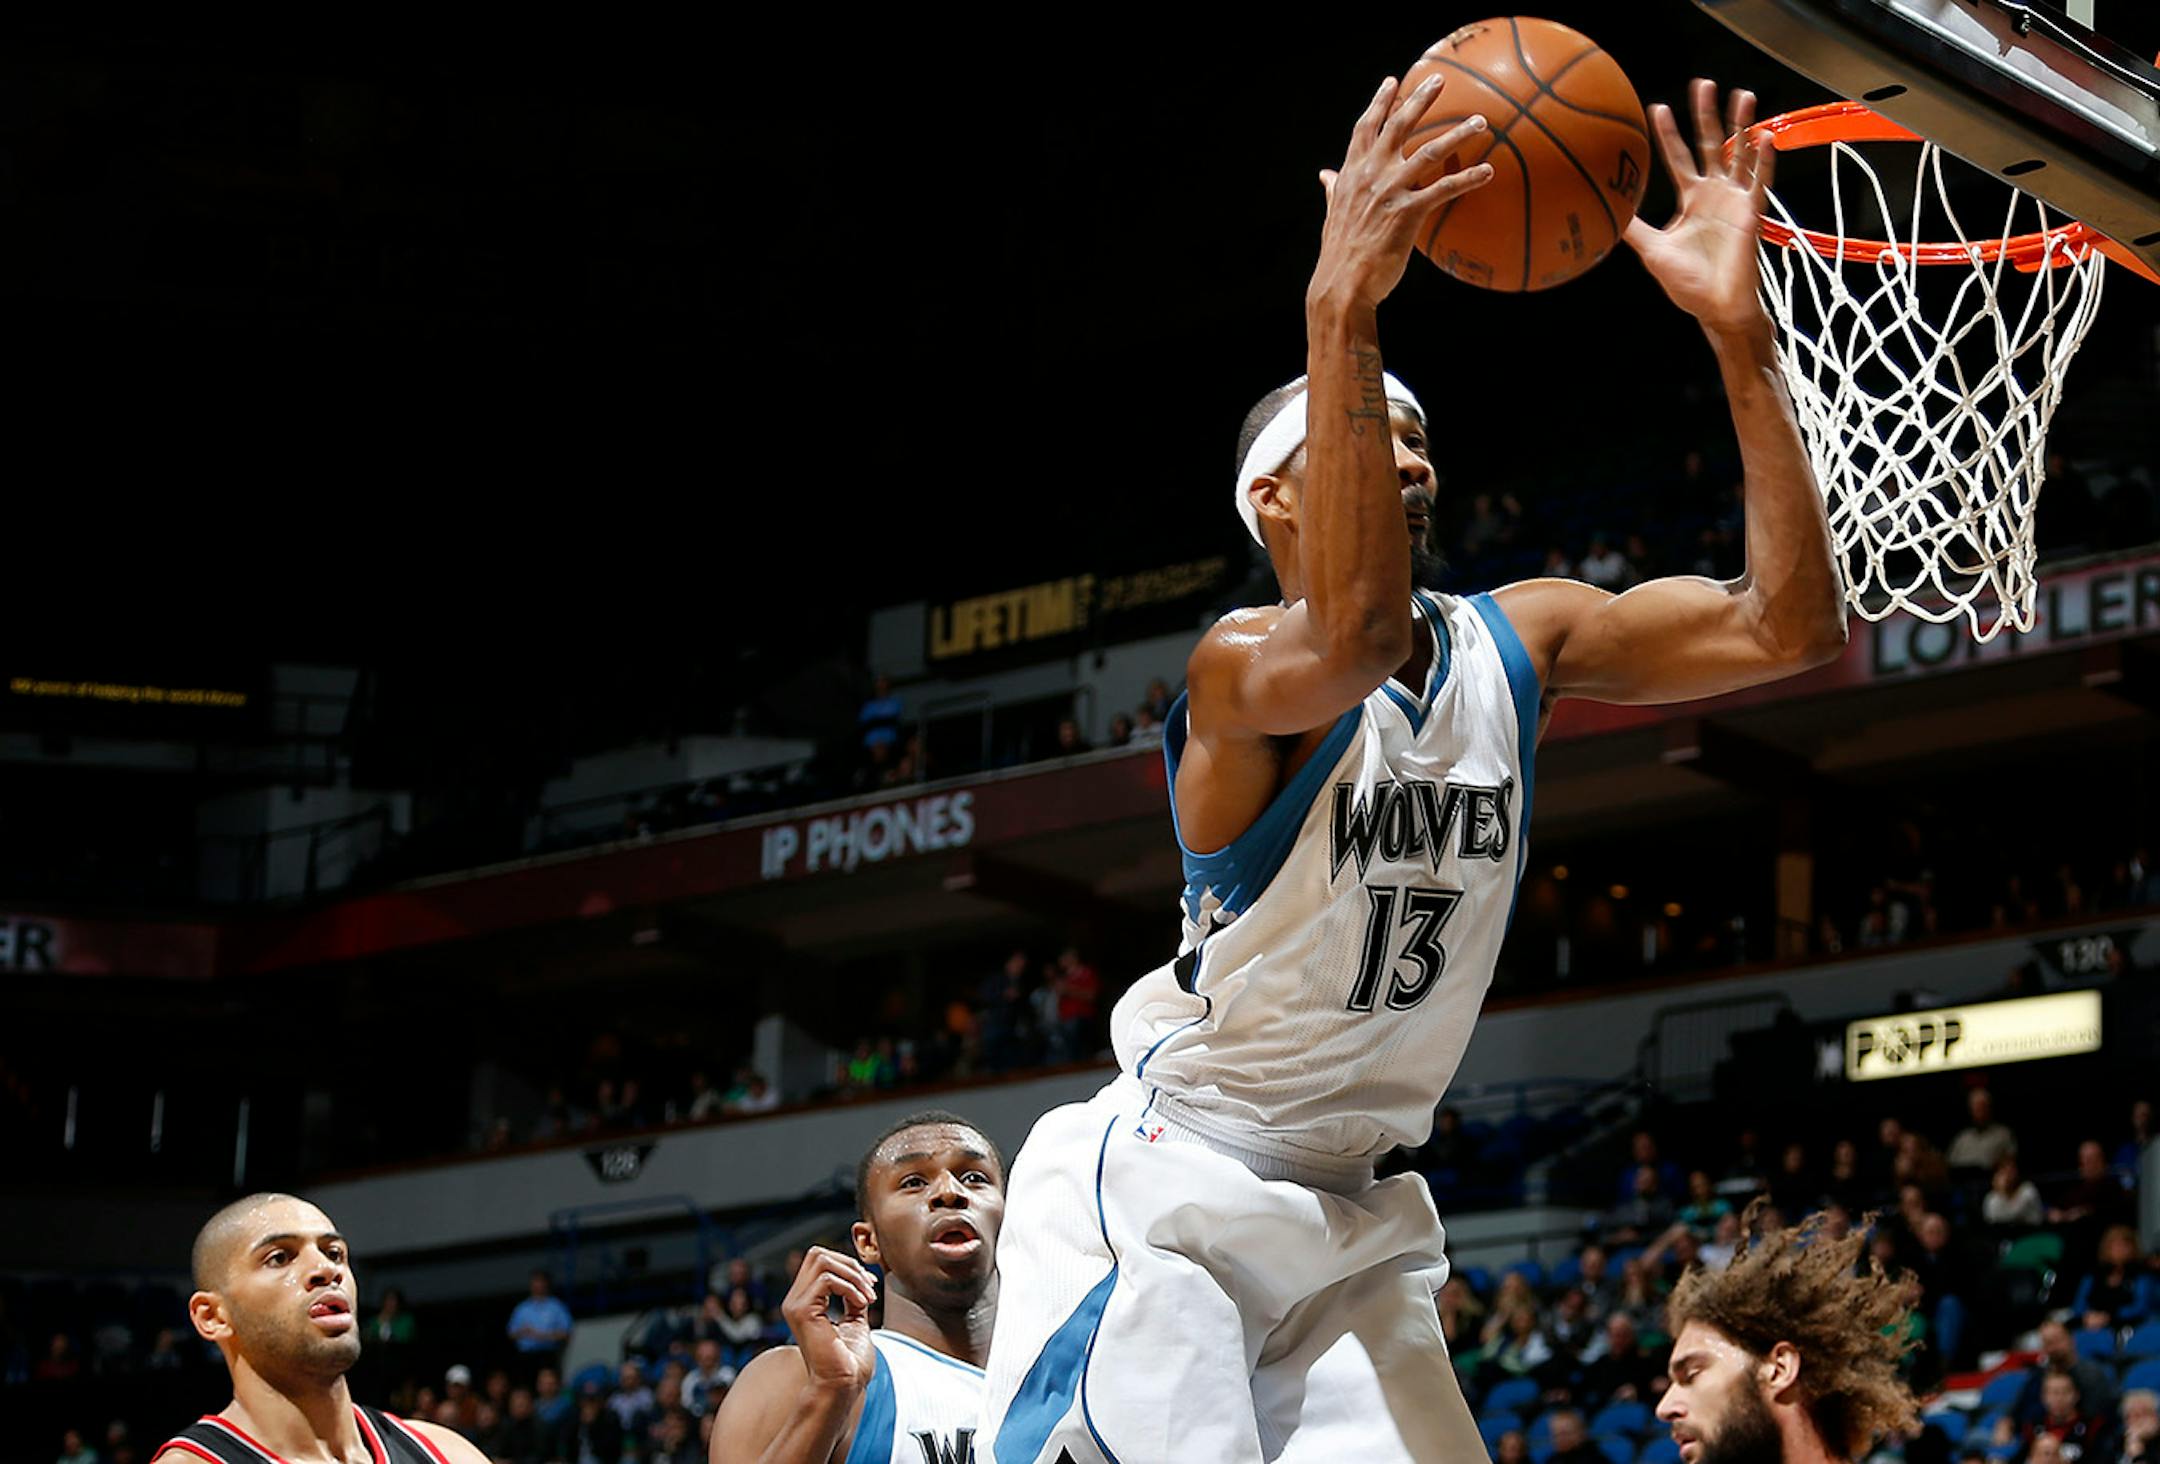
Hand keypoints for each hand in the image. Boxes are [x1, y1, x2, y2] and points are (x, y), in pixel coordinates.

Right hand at [779, 1245, 877, 1394]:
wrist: (843, 1387)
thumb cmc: (849, 1363)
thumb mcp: (854, 1320)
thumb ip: (852, 1297)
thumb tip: (859, 1276)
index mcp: (805, 1302)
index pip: (820, 1260)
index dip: (848, 1265)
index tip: (870, 1285)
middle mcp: (795, 1301)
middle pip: (818, 1253)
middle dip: (850, 1265)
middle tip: (869, 1289)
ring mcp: (795, 1305)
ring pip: (822, 1261)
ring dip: (853, 1275)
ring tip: (867, 1298)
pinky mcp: (802, 1312)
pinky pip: (827, 1280)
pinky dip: (850, 1287)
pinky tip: (861, 1305)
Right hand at [1308, 74, 1494, 313]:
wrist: (1341, 285)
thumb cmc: (1339, 254)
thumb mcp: (1332, 214)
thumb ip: (1333, 189)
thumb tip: (1325, 175)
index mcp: (1351, 173)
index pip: (1365, 128)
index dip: (1379, 102)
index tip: (1392, 81)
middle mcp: (1371, 175)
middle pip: (1398, 126)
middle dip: (1419, 99)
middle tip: (1439, 78)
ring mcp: (1390, 191)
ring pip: (1429, 152)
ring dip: (1458, 134)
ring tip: (1481, 122)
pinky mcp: (1408, 213)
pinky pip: (1444, 189)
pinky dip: (1468, 179)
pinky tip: (1488, 172)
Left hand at [1625, 79, 1773, 335]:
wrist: (1715, 307)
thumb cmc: (1687, 283)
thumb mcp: (1652, 250)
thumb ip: (1632, 228)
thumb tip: (1603, 212)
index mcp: (1691, 199)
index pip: (1678, 158)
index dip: (1669, 134)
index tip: (1658, 106)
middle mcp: (1714, 194)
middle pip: (1711, 144)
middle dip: (1707, 115)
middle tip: (1704, 83)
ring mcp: (1735, 201)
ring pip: (1740, 154)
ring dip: (1743, 125)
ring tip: (1743, 95)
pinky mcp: (1751, 213)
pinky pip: (1760, 182)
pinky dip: (1764, 161)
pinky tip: (1767, 137)